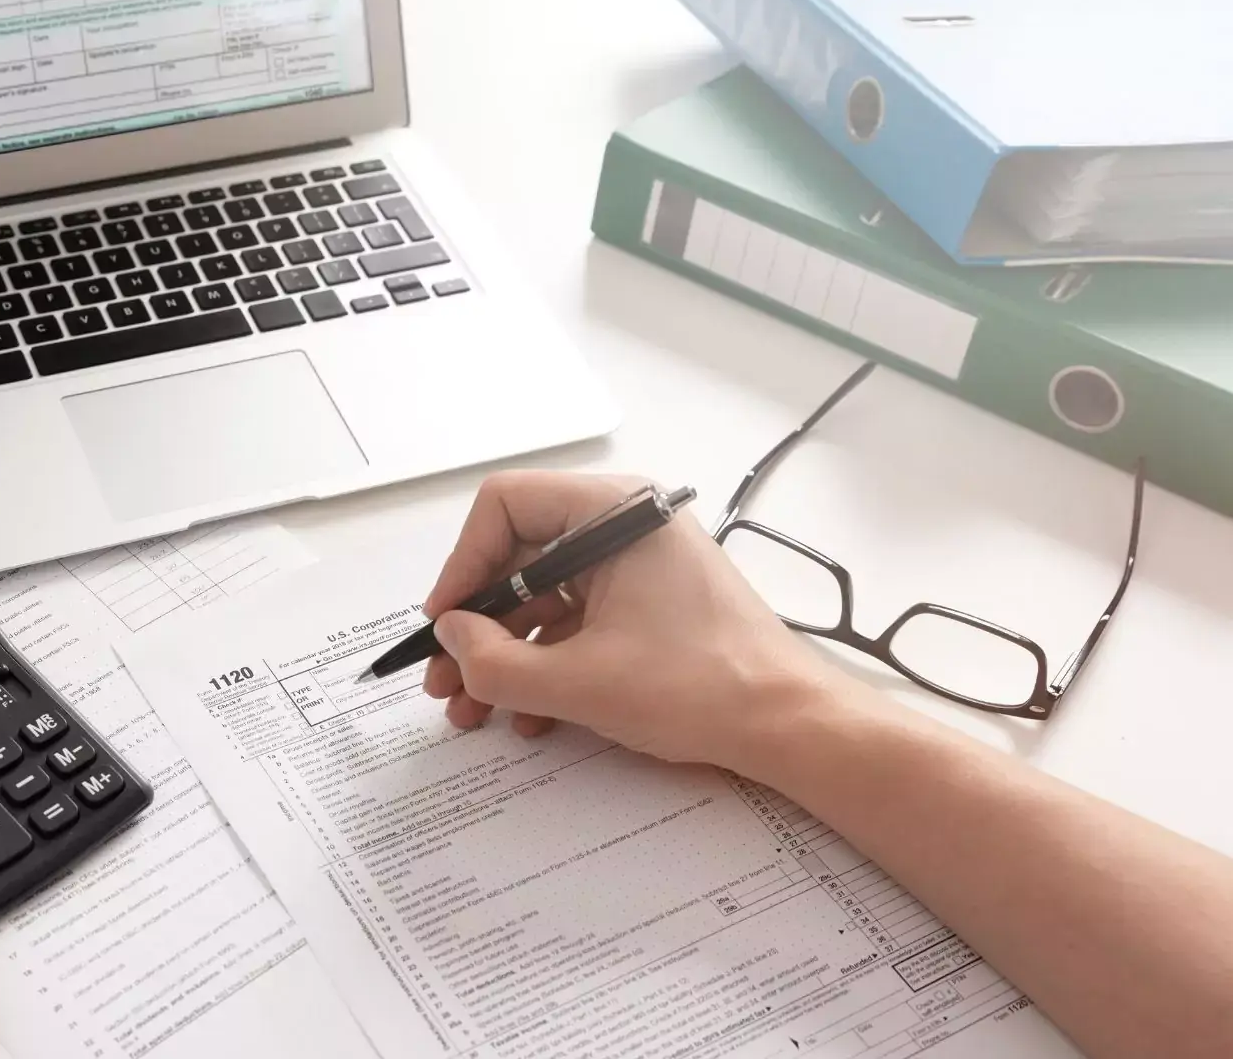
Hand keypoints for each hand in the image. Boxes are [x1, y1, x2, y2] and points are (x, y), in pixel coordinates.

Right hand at [421, 470, 861, 776]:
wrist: (788, 724)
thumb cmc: (699, 686)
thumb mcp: (578, 681)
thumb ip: (496, 662)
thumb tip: (451, 639)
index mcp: (612, 513)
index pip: (504, 507)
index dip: (462, 565)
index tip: (444, 624)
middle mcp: (623, 525)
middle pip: (519, 558)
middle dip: (477, 627)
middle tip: (445, 681)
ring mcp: (637, 565)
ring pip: (543, 598)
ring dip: (504, 656)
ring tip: (475, 712)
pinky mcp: (648, 604)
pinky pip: (577, 622)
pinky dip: (547, 665)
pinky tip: (528, 717)